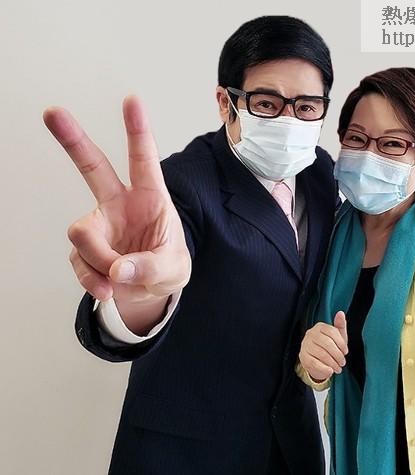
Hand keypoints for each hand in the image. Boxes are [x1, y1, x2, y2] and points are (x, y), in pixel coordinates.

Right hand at [44, 96, 190, 316]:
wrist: (151, 290)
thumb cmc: (168, 266)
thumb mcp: (174, 269)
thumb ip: (151, 268)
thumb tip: (117, 270)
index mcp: (150, 198)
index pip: (144, 161)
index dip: (138, 132)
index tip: (132, 101)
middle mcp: (119, 205)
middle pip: (92, 167)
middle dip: (72, 140)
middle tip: (52, 112)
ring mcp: (99, 225)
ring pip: (82, 233)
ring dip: (99, 261)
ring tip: (118, 279)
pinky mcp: (84, 249)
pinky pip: (80, 262)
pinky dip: (93, 281)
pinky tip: (106, 288)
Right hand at [299, 311, 348, 381]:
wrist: (317, 360)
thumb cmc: (329, 346)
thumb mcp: (337, 336)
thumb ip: (340, 325)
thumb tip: (341, 313)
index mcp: (319, 326)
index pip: (332, 332)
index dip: (341, 343)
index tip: (346, 352)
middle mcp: (310, 333)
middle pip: (327, 343)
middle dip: (338, 355)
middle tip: (343, 362)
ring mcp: (305, 345)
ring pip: (322, 354)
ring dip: (333, 363)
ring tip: (338, 368)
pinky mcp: (302, 356)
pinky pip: (314, 363)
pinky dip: (324, 368)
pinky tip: (330, 371)